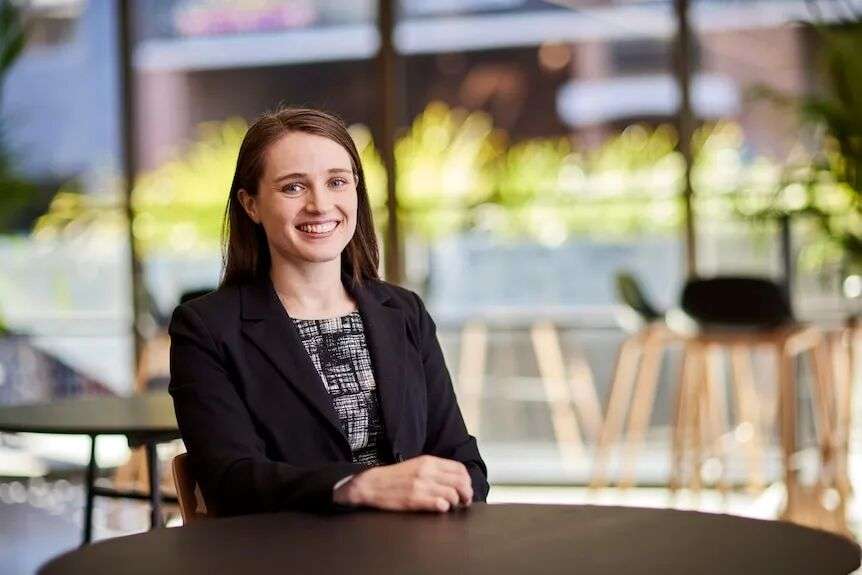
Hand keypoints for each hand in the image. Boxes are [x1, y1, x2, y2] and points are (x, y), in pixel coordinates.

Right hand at [333, 455, 472, 511]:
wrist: (373, 484)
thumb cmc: (395, 477)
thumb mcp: (417, 465)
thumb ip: (435, 469)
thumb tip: (456, 479)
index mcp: (429, 461)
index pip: (459, 468)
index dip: (467, 480)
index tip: (466, 488)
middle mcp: (428, 471)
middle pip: (461, 482)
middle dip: (466, 493)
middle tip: (464, 501)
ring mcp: (422, 485)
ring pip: (453, 494)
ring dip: (456, 502)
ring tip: (451, 506)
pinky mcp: (416, 499)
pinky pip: (441, 504)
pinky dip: (444, 508)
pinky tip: (440, 508)